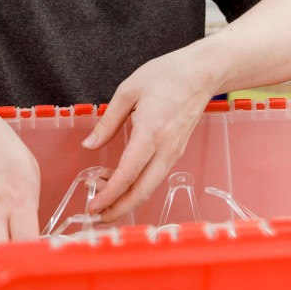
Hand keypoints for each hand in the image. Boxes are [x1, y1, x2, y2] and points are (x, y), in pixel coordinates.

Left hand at [82, 46, 214, 221]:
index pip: (127, 175)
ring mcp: (173, 152)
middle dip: (118, 209)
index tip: (92, 206)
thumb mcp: (129, 91)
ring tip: (103, 198)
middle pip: (141, 192)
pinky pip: (155, 175)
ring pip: (149, 186)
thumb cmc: (167, 75)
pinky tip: (122, 180)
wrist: (202, 72)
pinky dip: (138, 185)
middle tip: (96, 217)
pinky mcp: (176, 150)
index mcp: (150, 134)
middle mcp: (165, 149)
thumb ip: (108, 121)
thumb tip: (89, 145)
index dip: (108, 195)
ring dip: (127, 198)